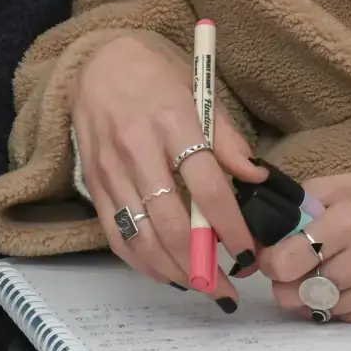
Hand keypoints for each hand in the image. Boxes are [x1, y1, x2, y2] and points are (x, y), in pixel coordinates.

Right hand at [72, 33, 267, 301]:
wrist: (97, 63)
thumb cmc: (155, 77)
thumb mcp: (199, 92)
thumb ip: (227, 138)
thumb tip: (256, 177)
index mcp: (172, 122)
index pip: (206, 185)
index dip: (229, 226)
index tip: (248, 251)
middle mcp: (138, 149)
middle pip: (171, 222)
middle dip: (202, 263)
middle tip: (227, 287)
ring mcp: (111, 170)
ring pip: (142, 237)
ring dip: (174, 271)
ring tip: (202, 287)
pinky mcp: (94, 184)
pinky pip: (116, 236)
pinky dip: (142, 262)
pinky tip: (166, 273)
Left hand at [255, 165, 350, 324]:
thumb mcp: (339, 185)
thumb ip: (296, 209)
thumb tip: (258, 242)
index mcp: (350, 222)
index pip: (287, 262)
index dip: (271, 261)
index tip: (274, 255)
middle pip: (296, 293)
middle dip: (286, 282)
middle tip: (296, 267)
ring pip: (317, 311)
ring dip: (311, 295)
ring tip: (325, 272)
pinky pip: (344, 320)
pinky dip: (337, 306)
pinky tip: (349, 283)